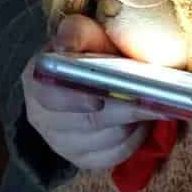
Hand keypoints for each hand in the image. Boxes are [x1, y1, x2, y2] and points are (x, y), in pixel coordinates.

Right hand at [22, 14, 167, 169]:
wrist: (85, 75)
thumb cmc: (86, 51)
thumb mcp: (81, 33)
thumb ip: (75, 33)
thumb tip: (66, 44)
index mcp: (37, 84)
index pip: (51, 98)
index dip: (75, 100)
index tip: (99, 100)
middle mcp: (42, 118)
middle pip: (89, 122)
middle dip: (125, 110)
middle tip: (154, 100)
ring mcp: (61, 143)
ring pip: (108, 140)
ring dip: (135, 123)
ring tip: (151, 103)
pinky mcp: (82, 158)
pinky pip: (115, 155)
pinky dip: (135, 138)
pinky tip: (142, 121)